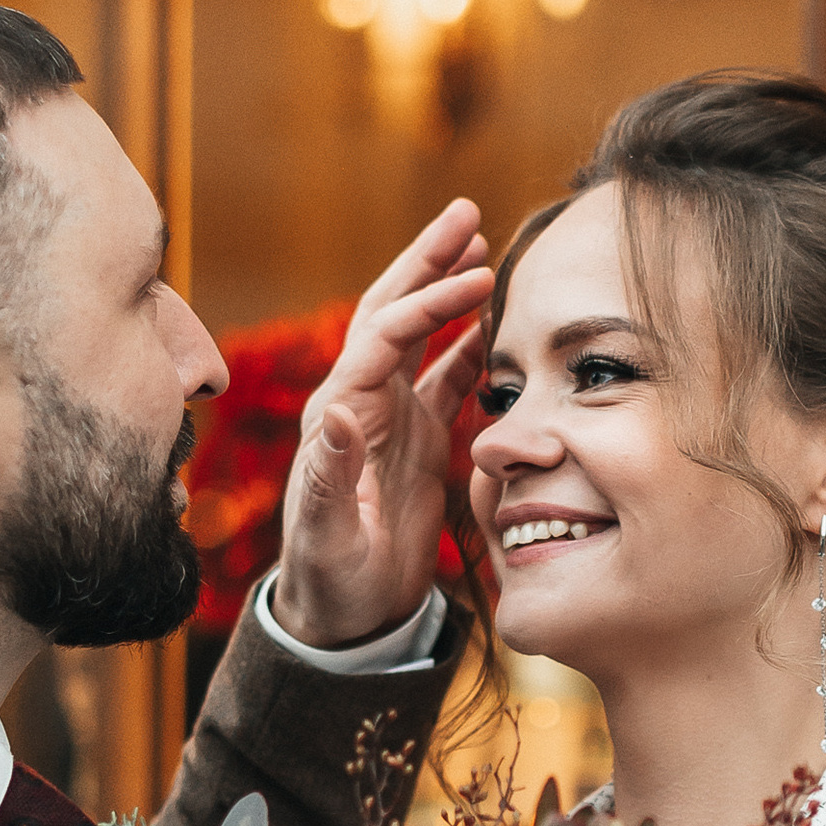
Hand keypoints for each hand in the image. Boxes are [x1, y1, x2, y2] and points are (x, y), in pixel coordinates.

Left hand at [269, 203, 491, 649]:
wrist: (340, 612)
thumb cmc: (331, 578)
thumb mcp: (327, 535)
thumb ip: (329, 476)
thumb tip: (337, 414)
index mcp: (340, 413)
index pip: (383, 336)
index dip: (430, 304)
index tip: (479, 279)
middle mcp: (360, 400)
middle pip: (391, 310)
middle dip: (426, 260)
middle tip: (465, 212)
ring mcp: (389, 414)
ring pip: (418, 332)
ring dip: (445, 287)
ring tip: (481, 243)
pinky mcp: (413, 435)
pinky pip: (444, 375)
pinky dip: (470, 342)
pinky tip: (498, 320)